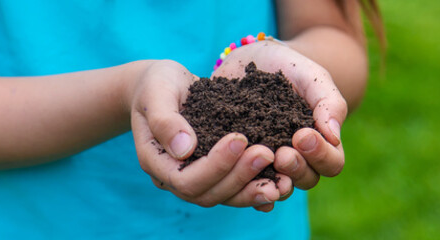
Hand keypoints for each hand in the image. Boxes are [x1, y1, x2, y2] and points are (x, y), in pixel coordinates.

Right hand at [128, 60, 291, 211]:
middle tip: (267, 153)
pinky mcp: (216, 171)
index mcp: (156, 163)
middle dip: (240, 176)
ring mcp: (197, 177)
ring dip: (254, 189)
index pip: (185, 180)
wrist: (165, 85)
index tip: (240, 138)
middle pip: (208, 194)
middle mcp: (176, 177)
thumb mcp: (156, 92)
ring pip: (226, 197)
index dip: (215, 165)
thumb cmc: (157, 84)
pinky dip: (258, 188)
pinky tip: (282, 184)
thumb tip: (184, 149)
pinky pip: (236, 188)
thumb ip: (165, 120)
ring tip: (282, 179)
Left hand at [214, 40, 347, 199]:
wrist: (251, 58)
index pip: (332, 163)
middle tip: (282, 153)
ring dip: (274, 180)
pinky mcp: (241, 161)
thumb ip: (329, 102)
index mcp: (321, 141)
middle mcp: (298, 157)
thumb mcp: (312, 76)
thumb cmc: (289, 66)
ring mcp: (269, 162)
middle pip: (308, 180)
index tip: (302, 135)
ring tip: (262, 159)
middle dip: (297, 168)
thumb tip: (334, 136)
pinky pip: (247, 185)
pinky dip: (247, 188)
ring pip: (279, 186)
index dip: (321, 155)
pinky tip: (242, 181)